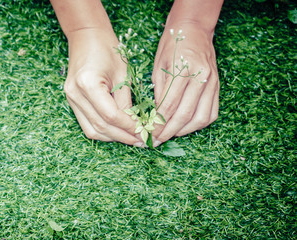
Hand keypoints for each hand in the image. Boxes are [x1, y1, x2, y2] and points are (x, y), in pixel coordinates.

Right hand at [64, 28, 142, 145]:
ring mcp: (71, 99)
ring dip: (113, 137)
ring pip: (92, 130)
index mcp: (88, 84)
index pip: (111, 116)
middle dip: (123, 137)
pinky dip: (103, 131)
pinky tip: (118, 131)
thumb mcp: (123, 74)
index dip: (129, 128)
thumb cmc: (107, 49)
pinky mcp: (72, 101)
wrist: (86, 36)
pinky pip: (87, 124)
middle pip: (100, 127)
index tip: (146, 133)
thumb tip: (136, 126)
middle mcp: (75, 94)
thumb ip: (127, 102)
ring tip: (132, 138)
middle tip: (142, 141)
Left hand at [150, 23, 218, 146]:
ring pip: (201, 117)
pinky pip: (211, 113)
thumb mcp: (158, 65)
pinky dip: (198, 124)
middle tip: (156, 141)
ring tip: (169, 135)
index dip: (158, 122)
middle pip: (185, 114)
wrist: (194, 29)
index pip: (169, 104)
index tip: (148, 132)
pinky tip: (185, 127)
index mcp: (183, 69)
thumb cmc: (171, 46)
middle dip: (169, 131)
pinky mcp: (218, 87)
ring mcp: (212, 83)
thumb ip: (159, 90)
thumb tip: (156, 116)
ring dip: (184, 130)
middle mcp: (201, 77)